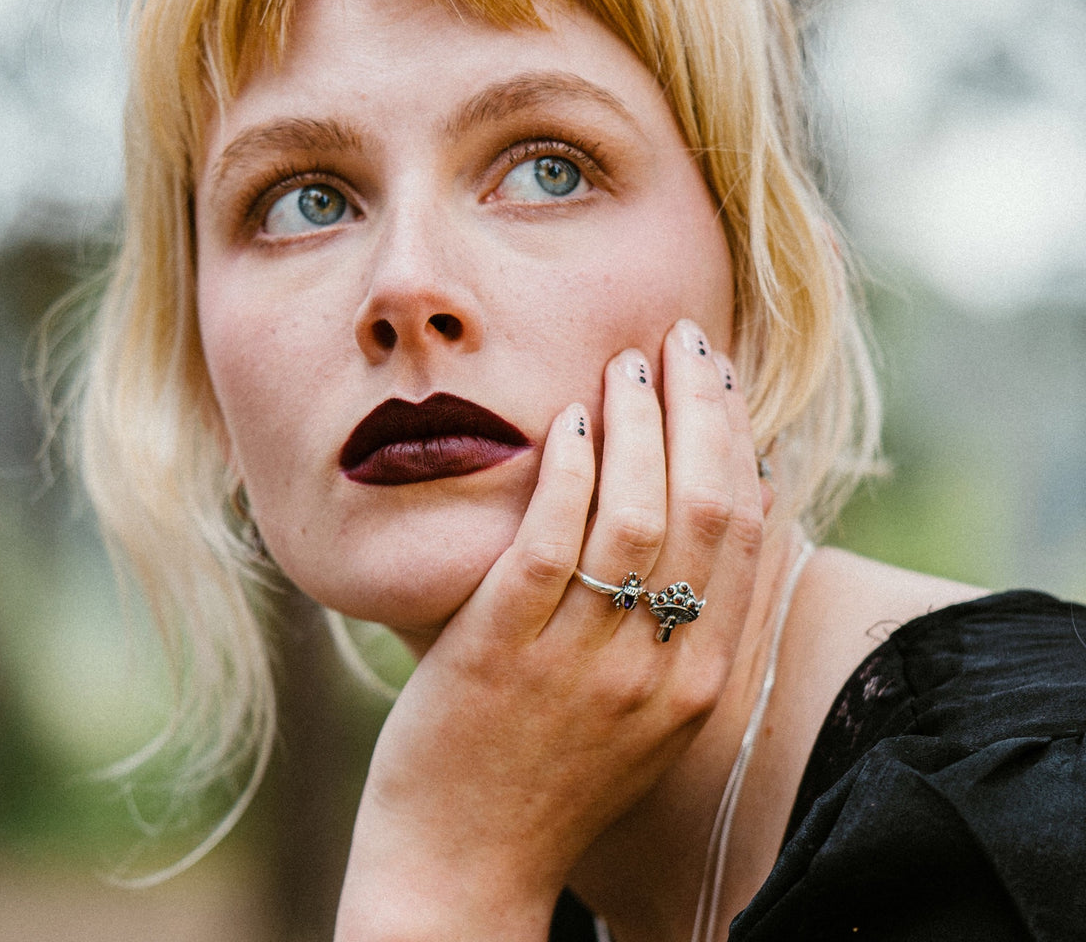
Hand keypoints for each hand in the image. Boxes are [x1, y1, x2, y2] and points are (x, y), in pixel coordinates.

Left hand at [335, 319, 766, 940]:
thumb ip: (689, 617)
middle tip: (679, 339)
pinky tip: (570, 421)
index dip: (734, 435)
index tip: (716, 375)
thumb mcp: (650, 706)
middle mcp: (658, 668)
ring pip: (634, 514)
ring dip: (637, 423)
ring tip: (624, 365)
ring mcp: (581, 660)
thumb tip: (731, 503)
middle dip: (698, 407)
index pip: (743, 529)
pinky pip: (550, 542)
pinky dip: (570, 471)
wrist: (465, 868)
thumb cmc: (554, 773)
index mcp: (702, 678)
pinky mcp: (502, 650)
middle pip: (703, 506)